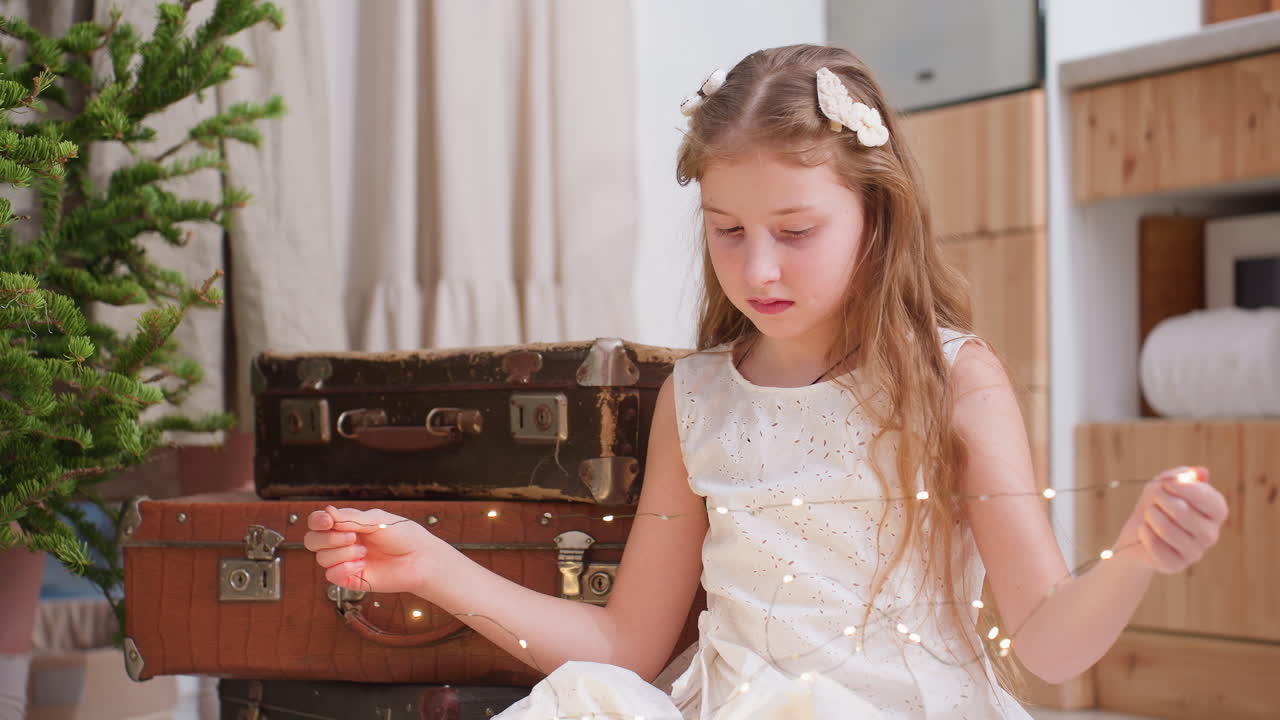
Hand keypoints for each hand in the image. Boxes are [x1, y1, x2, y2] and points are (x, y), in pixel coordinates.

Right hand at [304, 506, 441, 594]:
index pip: (319, 522)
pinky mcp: (350, 579)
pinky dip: (344, 569)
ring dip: (342, 553)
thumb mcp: (378, 519)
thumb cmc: (404, 536)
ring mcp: (345, 561)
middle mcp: (343, 542)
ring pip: (321, 558)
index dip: (317, 521)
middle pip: (313, 541)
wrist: (420, 559)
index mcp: (348, 525)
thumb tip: (327, 511)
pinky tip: (361, 565)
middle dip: (328, 538)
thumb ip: (351, 517)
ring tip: (364, 551)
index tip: (328, 521)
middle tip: (353, 537)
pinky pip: (331, 576)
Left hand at [1115, 466, 1228, 573]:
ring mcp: (1195, 553)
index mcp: (1215, 513)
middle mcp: (1211, 534)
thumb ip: (1180, 476)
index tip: (1166, 484)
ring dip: (1150, 516)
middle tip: (1155, 499)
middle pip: (1184, 513)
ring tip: (1149, 515)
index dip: (1187, 489)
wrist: (1136, 534)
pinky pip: (1155, 546)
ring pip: (1167, 529)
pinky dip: (1144, 533)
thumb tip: (1200, 472)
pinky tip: (1145, 531)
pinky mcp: (1176, 565)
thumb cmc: (1155, 505)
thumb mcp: (1163, 484)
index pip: (1212, 501)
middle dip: (1161, 500)